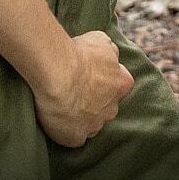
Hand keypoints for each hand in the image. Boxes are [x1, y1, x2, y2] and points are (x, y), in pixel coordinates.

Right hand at [31, 30, 135, 147]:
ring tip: (61, 106)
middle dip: (94, 102)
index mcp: (121, 84)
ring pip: (91, 124)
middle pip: (106, 108)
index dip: (106, 82)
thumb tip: (108, 54)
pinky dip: (67, 131)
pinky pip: (74, 138)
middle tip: (74, 92)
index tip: (92, 78)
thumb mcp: (101, 41)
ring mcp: (95, 125)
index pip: (120, 86)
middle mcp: (112, 108)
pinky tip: (56, 121)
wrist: (59, 72)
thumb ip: (108, 51)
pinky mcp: (76, 138)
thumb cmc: (78, 53)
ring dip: (80, 118)